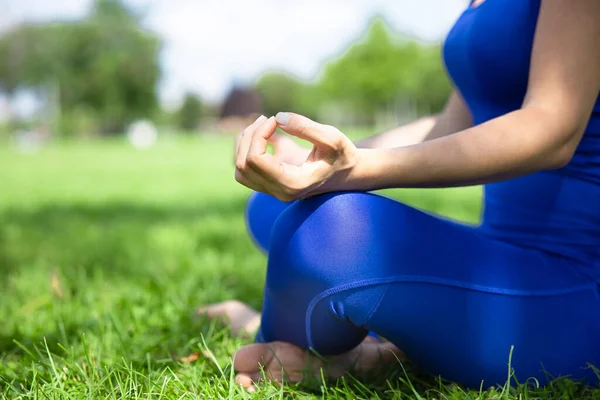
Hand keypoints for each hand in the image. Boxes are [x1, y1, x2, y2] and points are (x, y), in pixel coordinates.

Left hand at [235, 113, 359, 201]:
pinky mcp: (270, 185)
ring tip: (263, 125)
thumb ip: (306, 127)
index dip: (258, 135)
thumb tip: (278, 118)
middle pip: (244, 164)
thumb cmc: (342, 155)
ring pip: (240, 170)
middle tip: (269, 119)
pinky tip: (263, 135)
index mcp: (293, 184)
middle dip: (251, 136)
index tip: (274, 120)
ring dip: (245, 143)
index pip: (255, 160)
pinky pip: (244, 171)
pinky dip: (246, 150)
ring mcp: (273, 191)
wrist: (347, 172)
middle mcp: (280, 192)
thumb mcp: (331, 138)